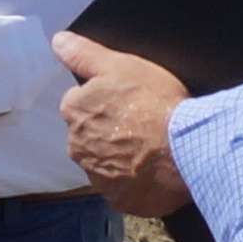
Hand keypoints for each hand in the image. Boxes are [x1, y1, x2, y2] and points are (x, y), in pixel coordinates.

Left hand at [52, 33, 190, 217]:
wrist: (185, 150)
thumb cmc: (154, 102)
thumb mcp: (120, 65)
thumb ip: (84, 54)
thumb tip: (57, 41)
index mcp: (73, 112)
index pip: (79, 103)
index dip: (105, 101)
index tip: (129, 102)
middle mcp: (76, 147)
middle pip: (89, 135)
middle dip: (109, 131)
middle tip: (142, 125)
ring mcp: (97, 177)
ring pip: (105, 163)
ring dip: (121, 157)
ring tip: (152, 149)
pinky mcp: (120, 200)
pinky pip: (124, 189)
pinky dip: (136, 182)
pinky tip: (156, 173)